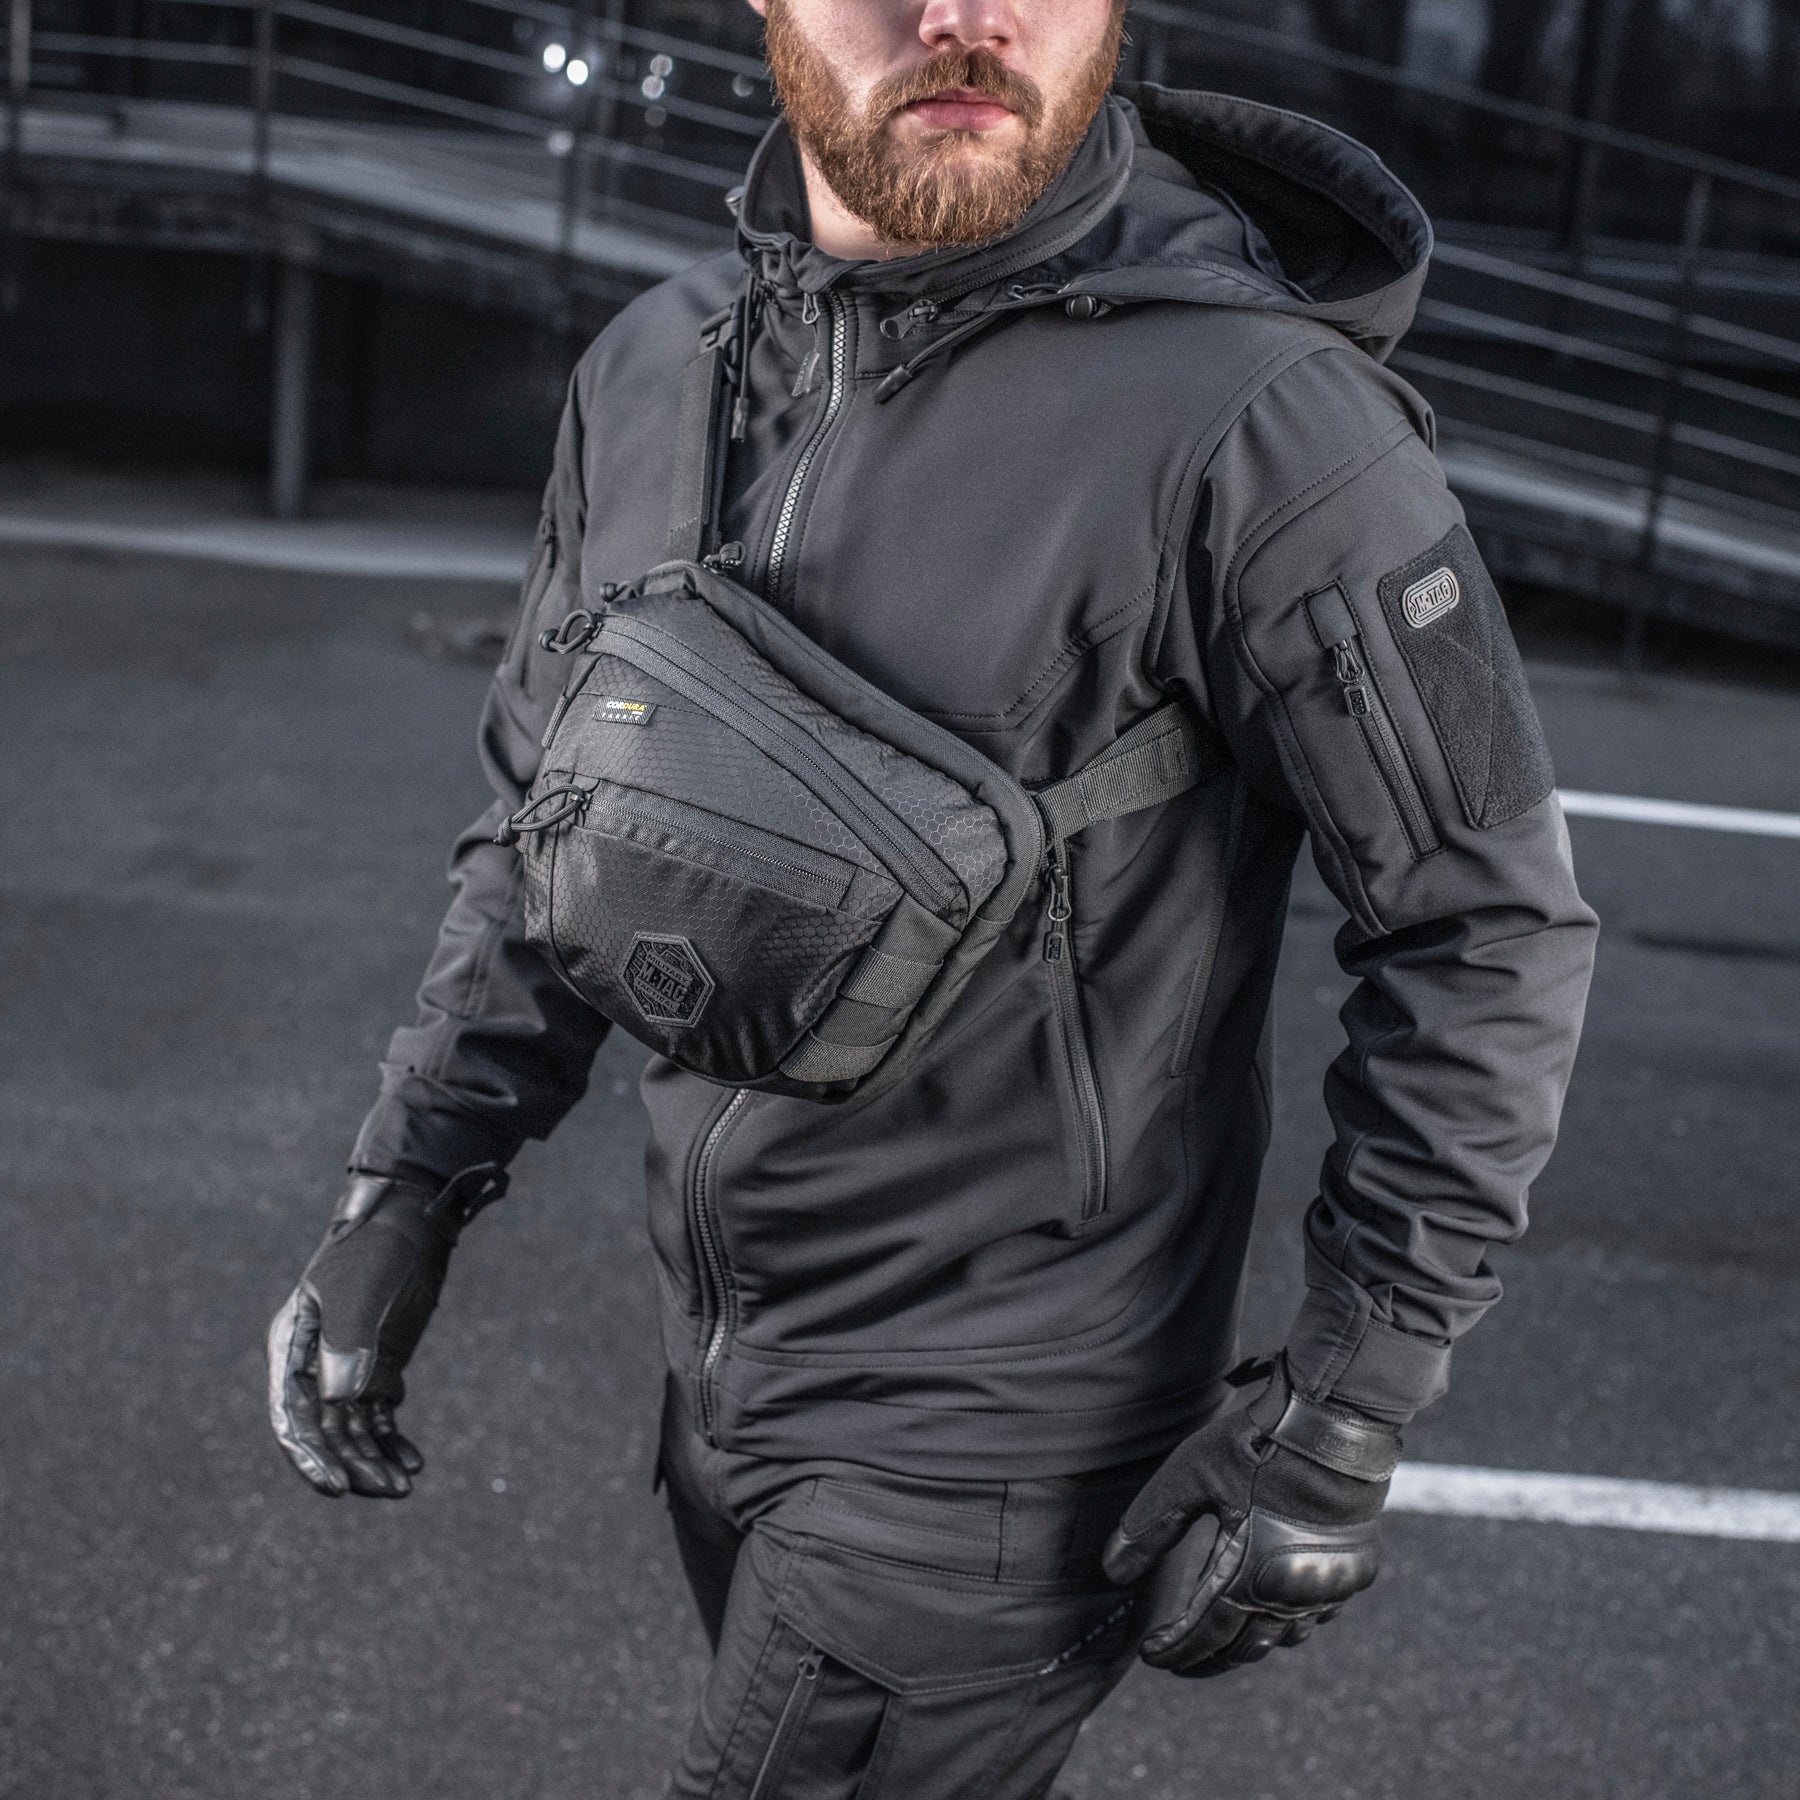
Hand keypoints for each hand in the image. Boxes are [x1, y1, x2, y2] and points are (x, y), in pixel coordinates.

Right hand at [266, 1163, 505, 1498]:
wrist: (410, 1220)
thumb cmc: (376, 1248)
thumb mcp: (360, 1290)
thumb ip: (349, 1340)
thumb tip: (342, 1398)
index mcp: (292, 1347)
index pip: (292, 1417)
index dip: (310, 1457)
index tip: (337, 1488)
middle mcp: (313, 1365)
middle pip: (325, 1432)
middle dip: (352, 1465)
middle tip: (389, 1490)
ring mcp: (345, 1367)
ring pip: (353, 1430)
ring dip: (375, 1460)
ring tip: (405, 1485)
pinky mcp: (376, 1366)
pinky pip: (378, 1416)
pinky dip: (392, 1439)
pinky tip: (413, 1461)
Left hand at [1102, 1354, 1400, 1676]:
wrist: (1335, 1422)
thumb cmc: (1258, 1445)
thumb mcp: (1189, 1476)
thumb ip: (1150, 1527)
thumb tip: (1113, 1571)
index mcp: (1249, 1575)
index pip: (1205, 1633)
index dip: (1176, 1649)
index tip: (1152, 1656)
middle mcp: (1292, 1593)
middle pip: (1246, 1646)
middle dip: (1209, 1658)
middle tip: (1182, 1659)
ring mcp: (1329, 1586)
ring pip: (1286, 1637)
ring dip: (1252, 1643)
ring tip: (1223, 1641)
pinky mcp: (1356, 1569)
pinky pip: (1320, 1615)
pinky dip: (1293, 1621)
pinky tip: (1278, 1610)